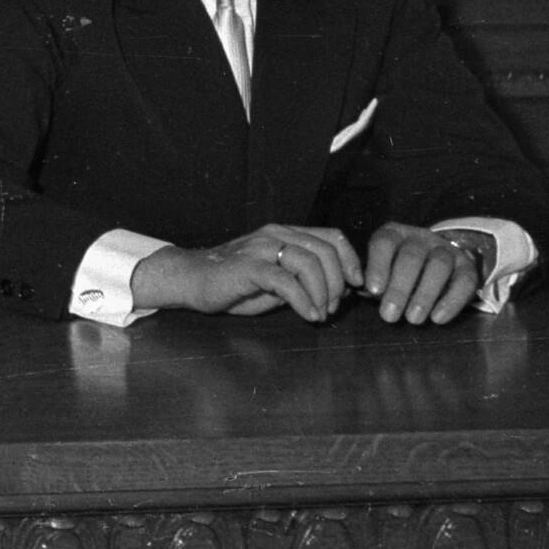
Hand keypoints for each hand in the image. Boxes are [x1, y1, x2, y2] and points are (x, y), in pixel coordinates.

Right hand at [132, 224, 360, 321]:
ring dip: (322, 293)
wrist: (192, 279)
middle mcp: (276, 234)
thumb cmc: (236, 283)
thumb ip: (304, 279)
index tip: (356, 286)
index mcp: (286, 233)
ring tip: (319, 313)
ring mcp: (262, 248)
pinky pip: (285, 281)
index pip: (332, 237)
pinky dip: (303, 300)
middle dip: (337, 283)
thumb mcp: (278, 279)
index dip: (351, 260)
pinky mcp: (249, 266)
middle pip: (325, 251)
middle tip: (332, 308)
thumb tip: (341, 291)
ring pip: (309, 263)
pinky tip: (307, 314)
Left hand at [363, 223, 488, 325]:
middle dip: (400, 288)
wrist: (439, 262)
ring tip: (413, 319)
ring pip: (439, 265)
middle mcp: (420, 238)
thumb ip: (373, 280)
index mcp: (395, 234)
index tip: (374, 291)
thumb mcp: (383, 269)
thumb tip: (360, 293)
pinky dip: (451, 301)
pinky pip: (464, 281)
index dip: (378, 265)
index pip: (384, 242)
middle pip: (412, 256)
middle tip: (389, 315)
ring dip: (425, 294)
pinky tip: (438, 319)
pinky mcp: (467, 266)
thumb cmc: (398, 271)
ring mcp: (445, 250)